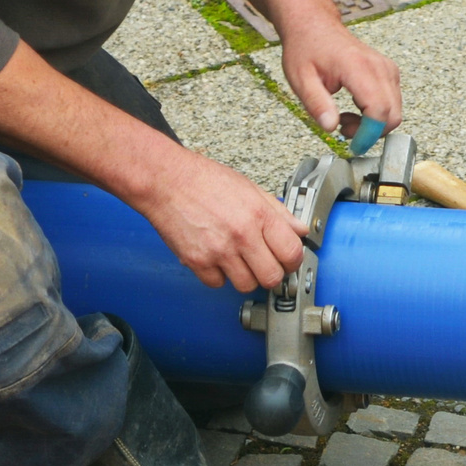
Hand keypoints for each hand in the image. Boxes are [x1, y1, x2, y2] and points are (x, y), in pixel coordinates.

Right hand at [138, 148, 306, 291]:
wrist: (165, 180)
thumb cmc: (204, 180)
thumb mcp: (250, 188)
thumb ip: (278, 212)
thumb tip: (299, 229)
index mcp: (258, 215)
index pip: (292, 253)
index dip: (293, 261)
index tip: (288, 260)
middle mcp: (241, 235)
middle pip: (272, 277)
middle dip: (271, 274)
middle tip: (265, 264)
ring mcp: (218, 251)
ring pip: (246, 285)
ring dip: (245, 277)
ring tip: (238, 260)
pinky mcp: (197, 261)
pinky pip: (217, 284)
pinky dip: (218, 276)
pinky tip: (216, 259)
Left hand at [280, 20, 402, 135]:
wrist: (315, 25)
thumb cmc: (307, 48)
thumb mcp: (301, 79)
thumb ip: (316, 104)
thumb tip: (331, 127)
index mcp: (358, 68)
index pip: (378, 110)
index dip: (368, 134)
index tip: (353, 144)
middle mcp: (379, 67)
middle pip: (392, 115)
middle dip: (371, 132)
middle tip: (345, 129)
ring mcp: (387, 68)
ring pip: (394, 111)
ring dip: (373, 124)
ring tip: (345, 116)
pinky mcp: (389, 72)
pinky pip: (392, 102)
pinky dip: (377, 114)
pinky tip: (355, 108)